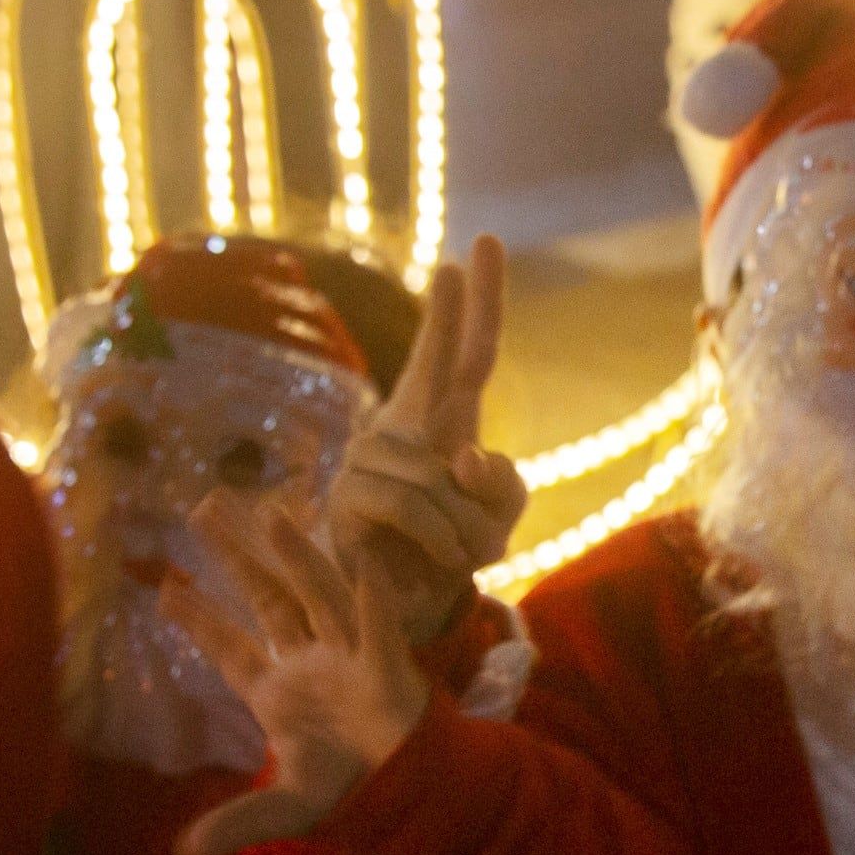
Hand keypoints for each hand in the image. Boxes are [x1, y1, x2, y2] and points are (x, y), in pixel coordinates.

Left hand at [170, 496, 432, 854]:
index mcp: (275, 692)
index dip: (198, 618)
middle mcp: (308, 663)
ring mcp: (348, 660)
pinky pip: (380, 629)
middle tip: (203, 509)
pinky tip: (364, 560)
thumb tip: (180, 854)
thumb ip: (236, 822)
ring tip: (271, 515)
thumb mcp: (285, 810)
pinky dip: (373, 599)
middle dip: (238, 559)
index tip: (162, 587)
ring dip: (298, 558)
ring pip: (319, 599)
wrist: (406, 796)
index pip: (229, 647)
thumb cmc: (345, 790)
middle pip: (269, 601)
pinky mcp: (389, 670)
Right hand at [331, 233, 527, 632]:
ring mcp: (371, 457)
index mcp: (445, 423)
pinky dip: (441, 538)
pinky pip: (412, 505)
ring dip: (467, 525)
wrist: (405, 609)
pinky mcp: (349, 497)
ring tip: (461, 553)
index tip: (480, 245)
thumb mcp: (500, 521)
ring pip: (440, 475)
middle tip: (463, 254)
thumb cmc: (450, 554)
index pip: (467, 357)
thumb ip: (504, 485)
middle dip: (450, 312)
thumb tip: (463, 455)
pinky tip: (441, 557)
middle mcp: (404, 426)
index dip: (477, 305)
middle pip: (436, 363)